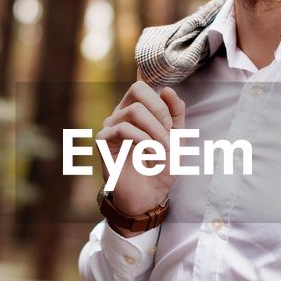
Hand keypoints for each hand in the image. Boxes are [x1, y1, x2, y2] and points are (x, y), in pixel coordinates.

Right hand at [95, 77, 184, 219]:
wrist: (150, 196)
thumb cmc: (162, 167)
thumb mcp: (177, 137)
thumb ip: (176, 113)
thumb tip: (167, 89)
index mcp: (137, 110)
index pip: (142, 84)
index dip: (157, 90)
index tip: (170, 118)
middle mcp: (121, 114)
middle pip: (137, 89)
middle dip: (160, 110)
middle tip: (168, 132)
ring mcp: (110, 127)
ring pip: (134, 111)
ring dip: (156, 131)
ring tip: (162, 150)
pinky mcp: (103, 142)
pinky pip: (123, 129)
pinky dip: (143, 141)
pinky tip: (149, 155)